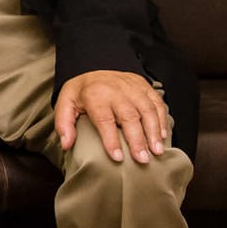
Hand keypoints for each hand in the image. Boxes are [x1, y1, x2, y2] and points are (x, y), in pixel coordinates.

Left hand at [55, 69, 169, 163]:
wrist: (95, 68)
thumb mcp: (65, 104)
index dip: (111, 140)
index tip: (117, 157)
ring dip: (154, 132)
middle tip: (142, 159)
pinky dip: (162, 119)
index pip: (104, 120)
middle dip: (137, 140)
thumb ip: (64, 124)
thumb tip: (66, 144)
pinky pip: (157, 103)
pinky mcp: (145, 86)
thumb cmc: (82, 91)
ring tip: (156, 151)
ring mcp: (133, 87)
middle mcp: (116, 90)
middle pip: (129, 116)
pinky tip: (163, 135)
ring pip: (147, 110)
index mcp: (95, 95)